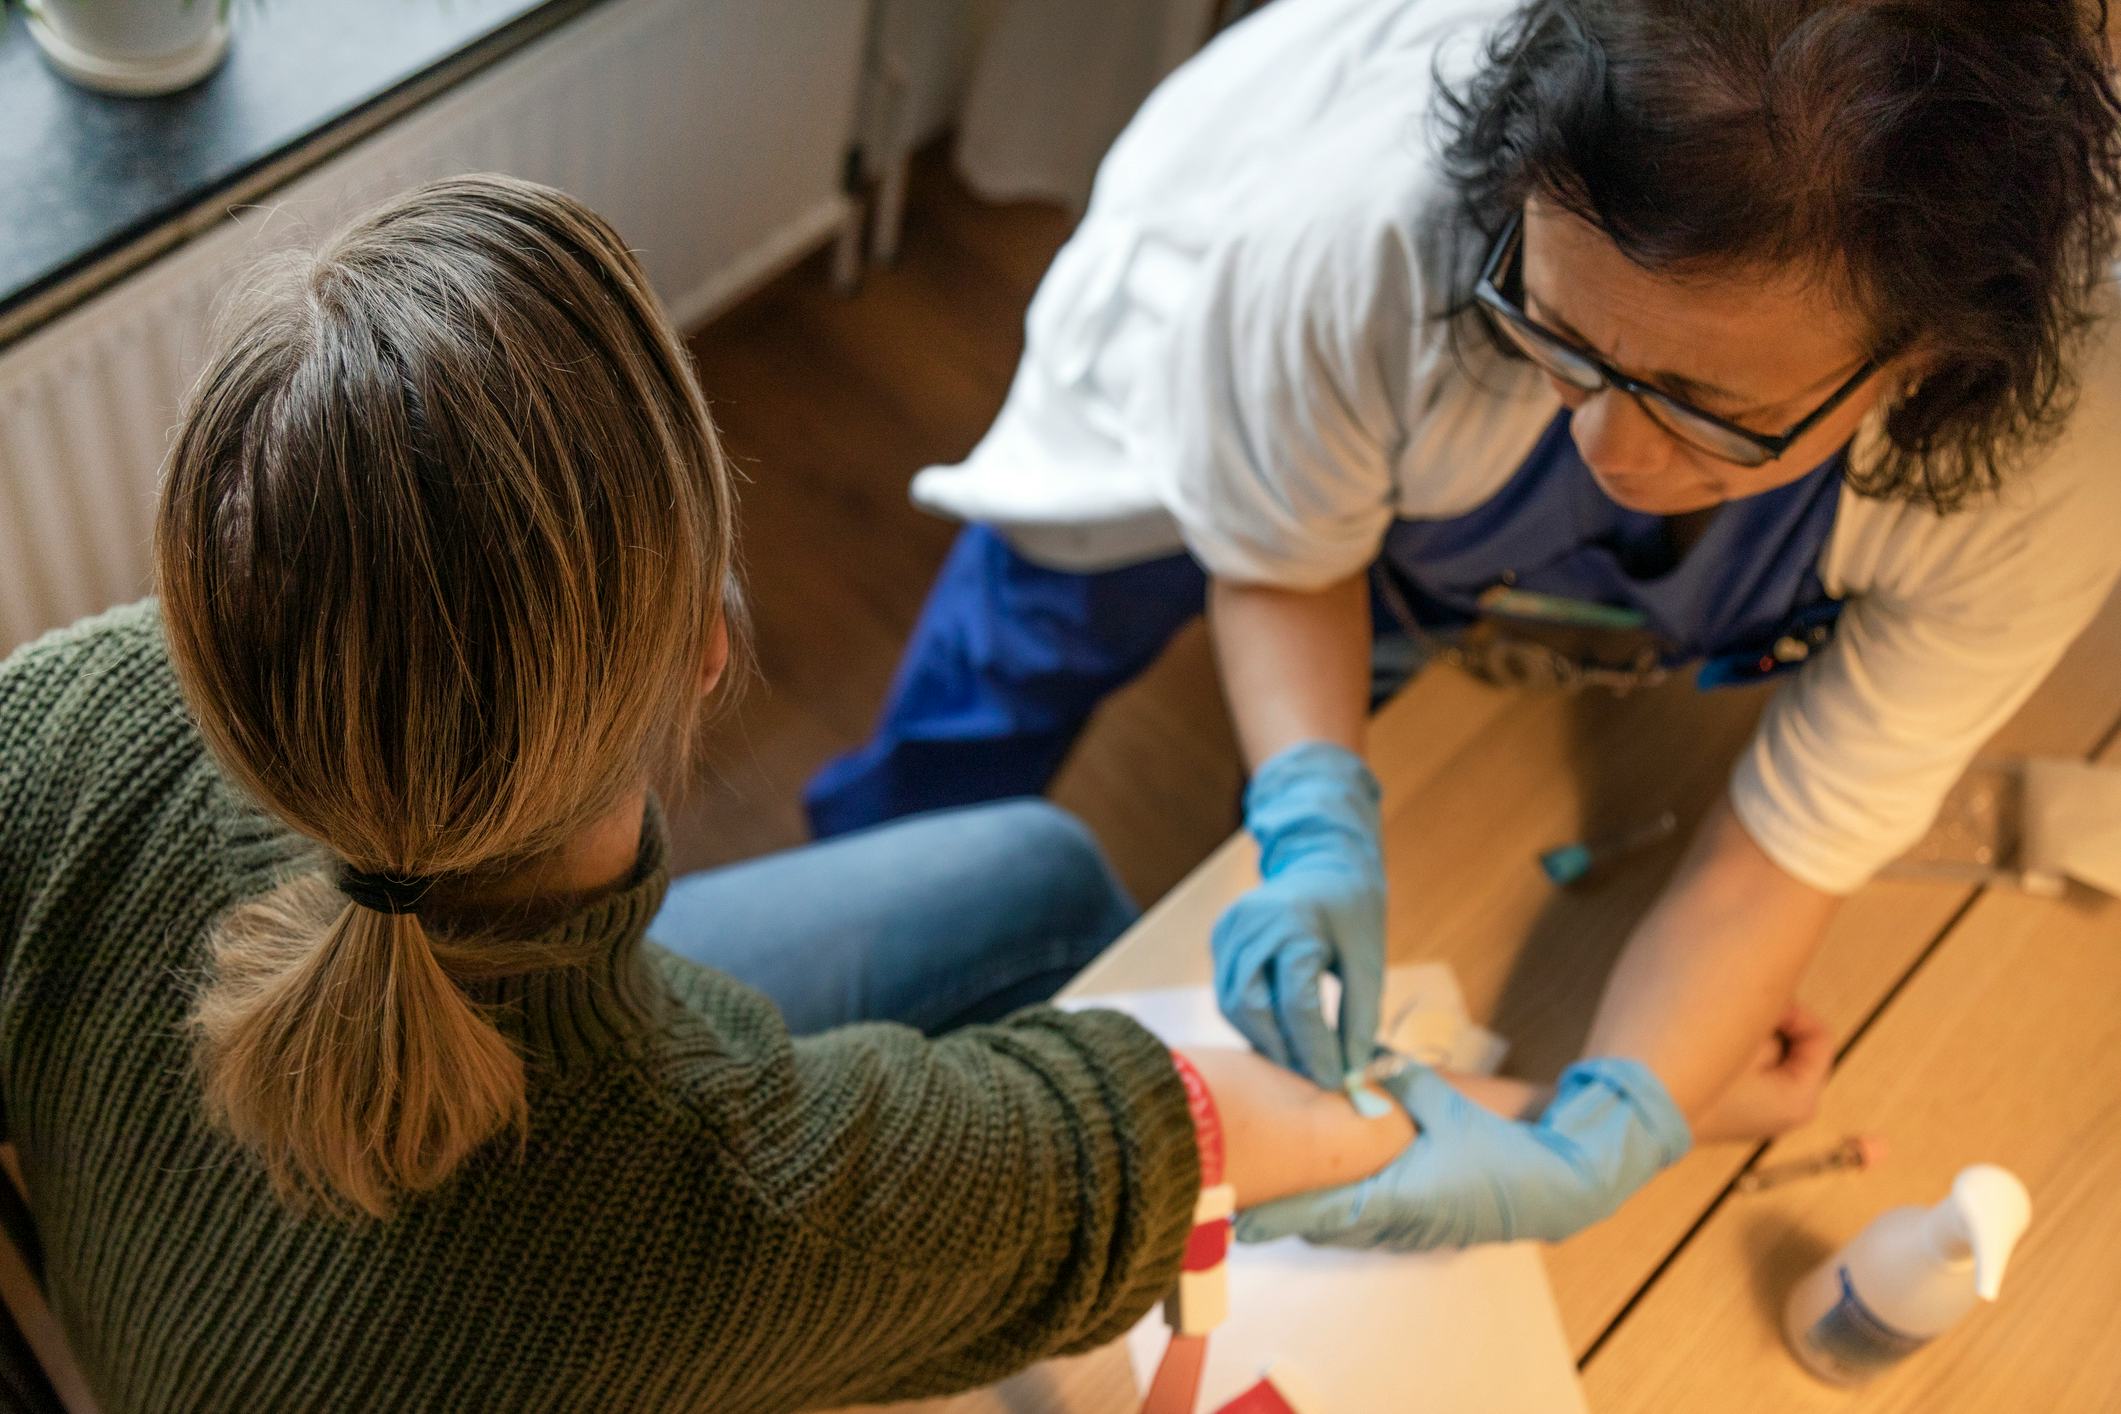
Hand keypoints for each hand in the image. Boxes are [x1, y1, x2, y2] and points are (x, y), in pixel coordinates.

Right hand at [1211, 742, 1384, 1087]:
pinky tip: (1278, 1033)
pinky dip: (1251, 1019)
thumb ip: (1360, 1016)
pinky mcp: (1219, 937)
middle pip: (1252, 1006)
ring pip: (1231, 1004)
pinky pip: (1227, 991)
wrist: (1323, 863)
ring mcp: (1229, 928)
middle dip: (1282, 1049)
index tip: (1334, 1082)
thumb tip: (1350, 1072)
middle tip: (1311, 1076)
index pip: (1298, 1002)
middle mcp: (1252, 924)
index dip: (1315, 1049)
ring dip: (1263, 1039)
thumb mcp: (1368, 959)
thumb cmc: (1352, 911)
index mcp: (1295, 924)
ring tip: (1297, 1060)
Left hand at [1234, 1058, 1690, 1250]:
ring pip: (1350, 1230)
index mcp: (1398, 1196)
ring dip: (1318, 1216)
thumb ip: (1403, 1085)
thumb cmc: (1505, 1149)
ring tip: (1276, 1199)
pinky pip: (1374, 1227)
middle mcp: (1399, 1223)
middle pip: (1327, 1226)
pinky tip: (1336, 1196)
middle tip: (1246, 1199)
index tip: (1238, 1219)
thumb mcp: (1450, 1106)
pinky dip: (1348, 1215)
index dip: (1279, 1217)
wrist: (1560, 1186)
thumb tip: (1366, 1068)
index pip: (1323, 1213)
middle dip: (1289, 1213)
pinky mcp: (1429, 1230)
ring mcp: (1415, 1232)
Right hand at [1691, 1003, 1832, 1143]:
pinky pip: (1760, 1071)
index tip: (1759, 1001)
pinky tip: (1718, 1046)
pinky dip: (1746, 1054)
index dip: (1794, 1010)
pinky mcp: (1746, 1111)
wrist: (1645, 1117)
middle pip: (1799, 1047)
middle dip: (1774, 1024)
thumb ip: (1770, 1017)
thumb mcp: (1741, 1039)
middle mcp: (1792, 1111)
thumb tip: (1775, 1003)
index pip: (1819, 1037)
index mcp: (1800, 1098)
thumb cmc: (1697, 1077)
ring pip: (1778, 1057)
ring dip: (1757, 1037)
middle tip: (1743, 1008)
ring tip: (1727, 1026)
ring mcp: (1768, 1115)